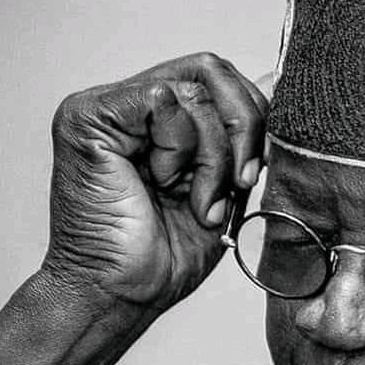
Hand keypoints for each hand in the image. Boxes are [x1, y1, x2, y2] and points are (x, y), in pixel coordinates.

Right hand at [42, 52, 266, 316]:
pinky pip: (162, 100)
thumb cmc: (168, 251)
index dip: (252, 115)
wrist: (122, 296)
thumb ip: (243, 130)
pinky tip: (164, 185)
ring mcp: (107, 107)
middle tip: (240, 180)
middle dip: (243, 127)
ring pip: (195, 89)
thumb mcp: (226, 182)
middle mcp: (132, 105)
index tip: (255, 170)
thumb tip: (275, 78)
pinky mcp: (89, 118)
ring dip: (213, 154)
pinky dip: (181, 149)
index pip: (220, 77)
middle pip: (211, 69)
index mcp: (161, 117)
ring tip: (199, 200)